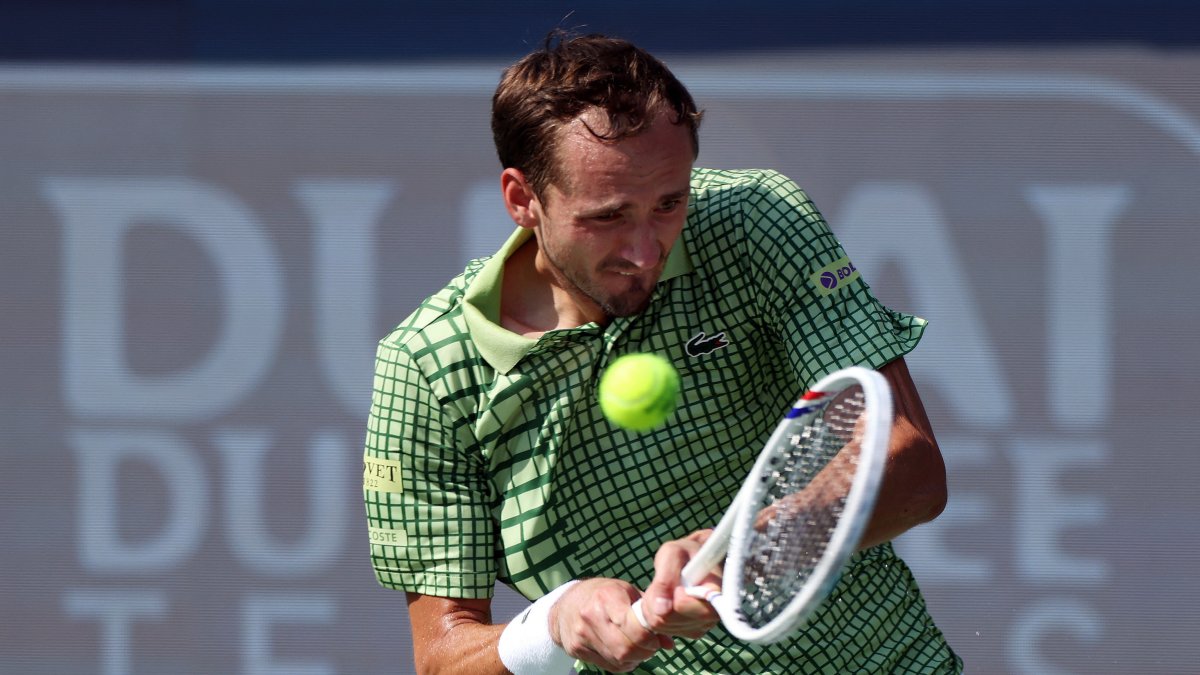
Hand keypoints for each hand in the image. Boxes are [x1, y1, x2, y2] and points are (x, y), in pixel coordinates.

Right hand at [548, 578, 672, 672]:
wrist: (566, 604)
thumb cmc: (603, 594)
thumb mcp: (626, 592)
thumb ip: (648, 614)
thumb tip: (669, 642)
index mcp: (606, 597)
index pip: (632, 626)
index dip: (649, 636)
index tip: (655, 636)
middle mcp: (591, 616)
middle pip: (625, 648)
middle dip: (644, 651)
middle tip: (651, 646)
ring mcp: (582, 635)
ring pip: (617, 659)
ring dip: (635, 658)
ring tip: (639, 648)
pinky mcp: (576, 650)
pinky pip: (607, 665)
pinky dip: (622, 663)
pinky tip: (624, 652)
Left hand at [636, 530, 721, 638]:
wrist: (695, 560)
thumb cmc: (687, 553)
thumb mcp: (673, 554)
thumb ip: (665, 579)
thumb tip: (660, 609)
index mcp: (718, 593)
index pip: (699, 611)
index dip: (680, 600)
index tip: (678, 585)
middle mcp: (714, 614)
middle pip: (674, 620)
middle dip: (658, 601)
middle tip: (661, 582)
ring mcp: (702, 626)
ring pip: (664, 626)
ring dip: (653, 606)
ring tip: (663, 588)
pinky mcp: (690, 631)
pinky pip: (662, 630)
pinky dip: (655, 614)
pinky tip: (664, 599)